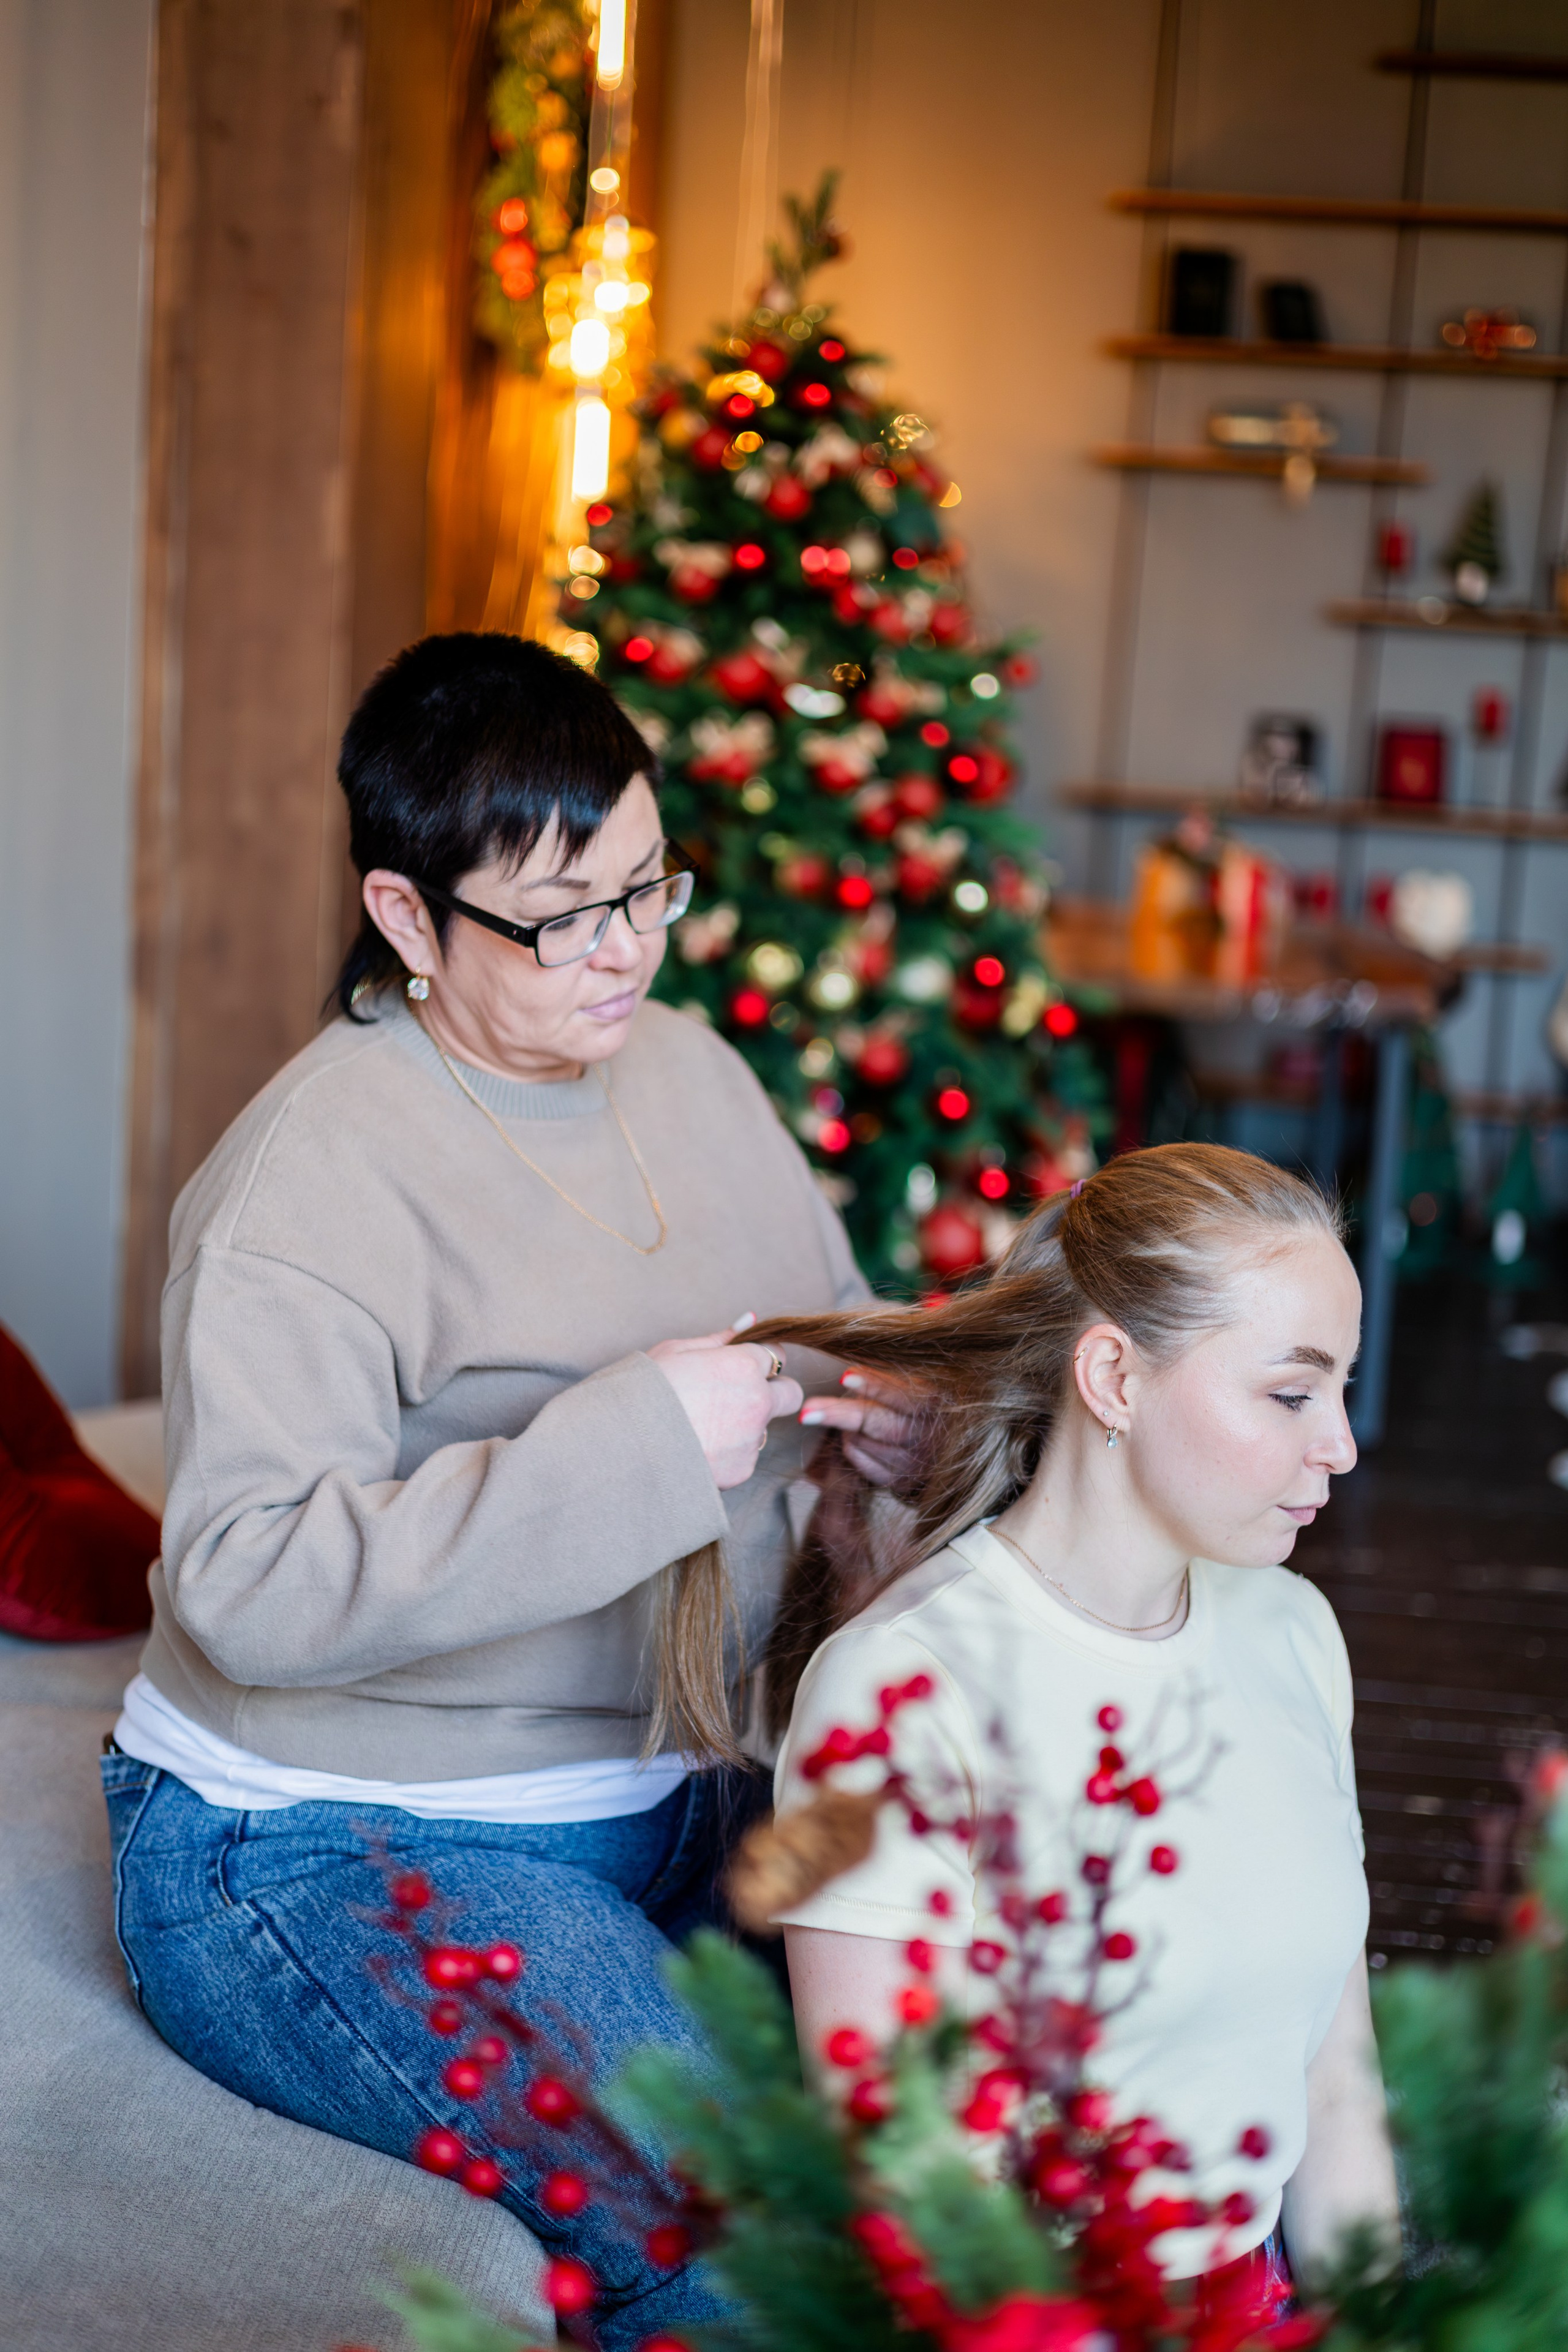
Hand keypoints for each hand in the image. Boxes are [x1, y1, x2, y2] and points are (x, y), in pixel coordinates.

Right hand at [647, 1328, 804, 1489]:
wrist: (620, 1446)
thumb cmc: (642, 1390)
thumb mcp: (676, 1352)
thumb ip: (719, 1338)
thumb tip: (750, 1319)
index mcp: (743, 1365)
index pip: (778, 1355)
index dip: (759, 1361)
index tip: (740, 1368)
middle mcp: (757, 1402)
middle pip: (791, 1394)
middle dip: (773, 1393)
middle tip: (736, 1397)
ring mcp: (751, 1439)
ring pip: (762, 1428)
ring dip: (744, 1426)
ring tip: (699, 1427)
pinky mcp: (741, 1470)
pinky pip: (743, 1457)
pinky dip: (727, 1454)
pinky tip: (695, 1448)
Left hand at [799, 1368, 924, 1489]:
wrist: (942, 1453)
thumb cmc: (916, 1409)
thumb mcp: (912, 1388)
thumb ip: (886, 1382)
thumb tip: (846, 1378)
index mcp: (933, 1406)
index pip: (904, 1396)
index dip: (875, 1386)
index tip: (844, 1378)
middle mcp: (926, 1437)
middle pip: (878, 1425)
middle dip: (839, 1414)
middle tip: (807, 1410)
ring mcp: (913, 1463)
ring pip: (863, 1442)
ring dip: (847, 1428)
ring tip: (851, 1419)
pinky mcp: (899, 1482)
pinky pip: (861, 1462)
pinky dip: (851, 1447)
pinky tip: (855, 1438)